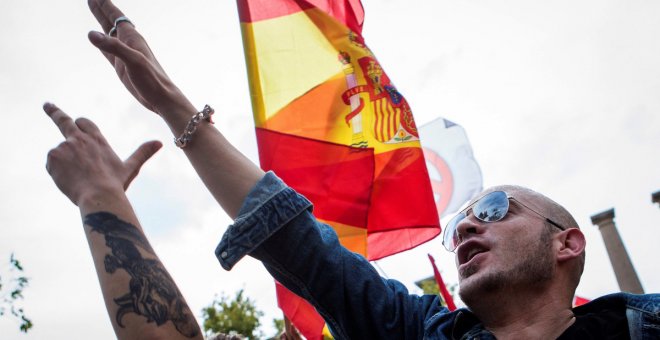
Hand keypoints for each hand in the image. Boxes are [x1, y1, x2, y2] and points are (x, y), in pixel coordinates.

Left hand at [44, 103, 161, 204]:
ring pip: (59, 152)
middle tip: (48, 105)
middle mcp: (79, 138)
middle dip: (54, 111)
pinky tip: (68, 181)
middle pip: (63, 120)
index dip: (80, 124)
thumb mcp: (130, 167)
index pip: (84, 122)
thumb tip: (160, 142)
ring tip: (77, 179)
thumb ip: (143, 153)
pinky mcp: (53, 156)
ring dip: (64, 163)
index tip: (74, 121)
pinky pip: (51, 163)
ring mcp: (64, 145)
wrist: (99, 196)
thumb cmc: (115, 184)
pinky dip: (56, 171)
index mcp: (97, 139)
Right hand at [87, 0, 192, 115]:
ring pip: (108, 34)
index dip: (105, 6)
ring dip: (100, 22)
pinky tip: (97, 38)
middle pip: (111, 22)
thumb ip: (113, 47)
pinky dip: (101, 42)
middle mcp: (128, 43)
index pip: (116, 17)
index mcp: (133, 38)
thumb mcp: (133, 61)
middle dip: (101, 9)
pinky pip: (108, 50)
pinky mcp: (121, 66)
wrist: (161, 97)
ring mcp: (124, 55)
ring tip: (94, 10)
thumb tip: (91, 34)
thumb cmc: (151, 79)